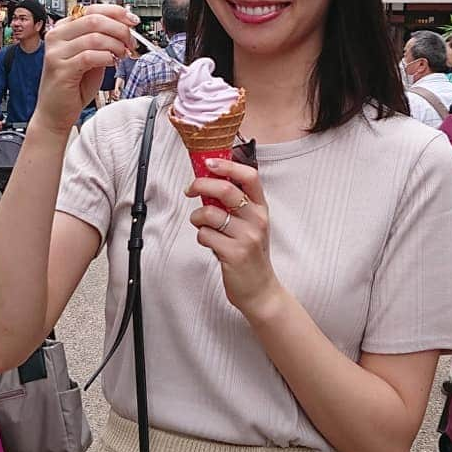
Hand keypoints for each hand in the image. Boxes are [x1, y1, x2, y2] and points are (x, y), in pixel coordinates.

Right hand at [32, 6, 137, 136]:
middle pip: (94, 20)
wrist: (55, 112)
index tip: (132, 20)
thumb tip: (125, 26)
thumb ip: (102, 40)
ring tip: (122, 55)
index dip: (116, 12)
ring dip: (116, 45)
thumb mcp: (91, 57)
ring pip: (95, 37)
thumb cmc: (74, 85)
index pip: (92, 9)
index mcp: (63, 28)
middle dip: (119, 29)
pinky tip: (111, 62)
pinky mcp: (60, 69)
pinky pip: (89, 56)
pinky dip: (106, 57)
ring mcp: (56, 52)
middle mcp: (57, 36)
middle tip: (130, 42)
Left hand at [187, 158, 281, 319]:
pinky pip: (205, 235)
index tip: (209, 162)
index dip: (228, 166)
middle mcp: (257, 219)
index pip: (249, 176)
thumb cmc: (250, 253)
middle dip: (201, 184)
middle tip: (190, 188)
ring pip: (210, 213)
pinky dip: (201, 237)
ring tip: (201, 225)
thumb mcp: (250, 224)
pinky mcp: (234, 254)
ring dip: (198, 217)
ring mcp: (247, 237)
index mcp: (261, 208)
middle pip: (226, 190)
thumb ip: (235, 204)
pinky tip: (210, 243)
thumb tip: (208, 181)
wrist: (260, 289)